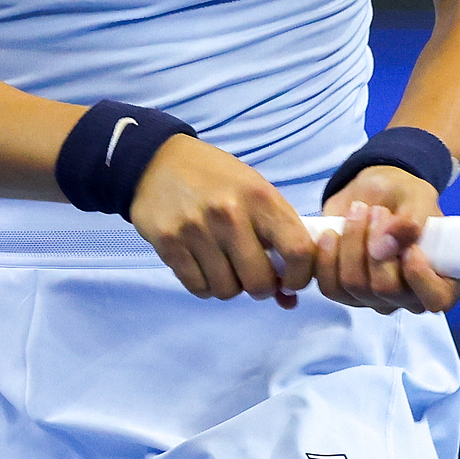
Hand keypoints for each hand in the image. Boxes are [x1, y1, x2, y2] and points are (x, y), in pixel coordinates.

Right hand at [129, 135, 314, 309]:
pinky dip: (205, 285)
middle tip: (253, 275)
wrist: (159, 161)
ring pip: (227, 290)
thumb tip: (288, 297)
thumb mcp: (254, 190)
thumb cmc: (217, 178)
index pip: (298, 250)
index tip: (291, 280)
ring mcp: (198, 230)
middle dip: (261, 287)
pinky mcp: (169, 243)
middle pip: (259, 282)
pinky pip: (198, 288)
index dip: (300, 276)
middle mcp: (231, 214)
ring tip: (225, 265)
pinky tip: (203, 265)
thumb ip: (276, 236)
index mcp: (261, 197)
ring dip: (230, 286)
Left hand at [313, 166, 459, 314]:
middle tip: (377, 210)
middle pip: (385, 288)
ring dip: (351, 244)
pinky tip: (328, 234)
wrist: (374, 192)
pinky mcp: (345, 292)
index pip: (436, 299)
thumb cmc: (405, 196)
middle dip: (375, 244)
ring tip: (357, 212)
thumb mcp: (416, 197)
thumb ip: (409, 221)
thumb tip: (388, 245)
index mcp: (440, 279)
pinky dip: (325, 258)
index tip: (410, 247)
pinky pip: (330, 287)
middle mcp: (408, 296)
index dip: (421, 278)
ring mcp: (375, 298)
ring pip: (354, 286)